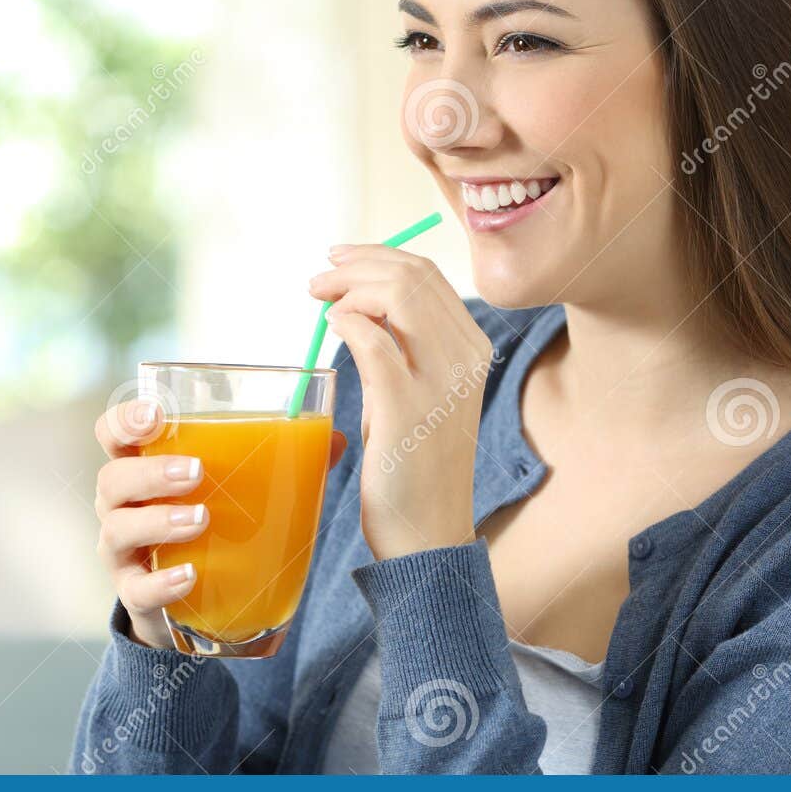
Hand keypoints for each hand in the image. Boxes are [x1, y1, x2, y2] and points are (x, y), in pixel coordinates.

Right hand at [92, 401, 348, 648]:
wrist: (192, 604)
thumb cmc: (213, 526)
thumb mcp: (237, 490)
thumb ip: (281, 461)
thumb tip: (335, 438)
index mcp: (142, 466)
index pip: (112, 433)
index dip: (125, 419)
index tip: (158, 413)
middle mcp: (123, 506)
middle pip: (113, 479)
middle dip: (151, 472)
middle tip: (196, 472)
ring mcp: (124, 553)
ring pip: (117, 530)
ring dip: (158, 522)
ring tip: (200, 519)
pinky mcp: (136, 595)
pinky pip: (137, 590)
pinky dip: (161, 583)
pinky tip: (190, 577)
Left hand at [308, 245, 493, 560]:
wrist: (428, 534)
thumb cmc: (415, 464)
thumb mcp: (419, 391)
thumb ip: (401, 347)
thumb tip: (356, 304)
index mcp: (472, 349)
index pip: (428, 275)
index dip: (377, 257)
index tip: (340, 262)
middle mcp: (464, 358)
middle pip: (412, 275)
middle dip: (356, 264)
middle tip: (319, 279)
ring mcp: (439, 382)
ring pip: (397, 295)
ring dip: (348, 286)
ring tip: (319, 298)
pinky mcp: (406, 408)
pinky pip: (372, 341)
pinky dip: (345, 323)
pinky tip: (331, 330)